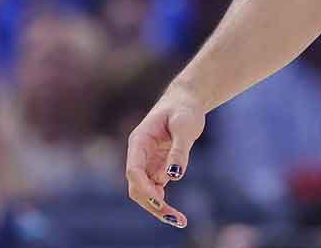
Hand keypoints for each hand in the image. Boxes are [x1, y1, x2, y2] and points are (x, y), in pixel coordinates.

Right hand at [125, 83, 206, 228]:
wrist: (186, 101)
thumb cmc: (184, 109)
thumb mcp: (185, 126)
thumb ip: (179, 149)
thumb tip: (174, 175)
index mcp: (139, 141)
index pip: (134, 170)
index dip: (144, 188)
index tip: (160, 201)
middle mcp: (139, 154)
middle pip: (137, 186)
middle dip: (152, 204)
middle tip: (175, 218)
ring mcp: (147, 162)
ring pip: (145, 191)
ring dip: (158, 206)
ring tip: (179, 220)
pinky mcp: (157, 167)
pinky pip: (155, 188)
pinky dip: (163, 201)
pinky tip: (176, 214)